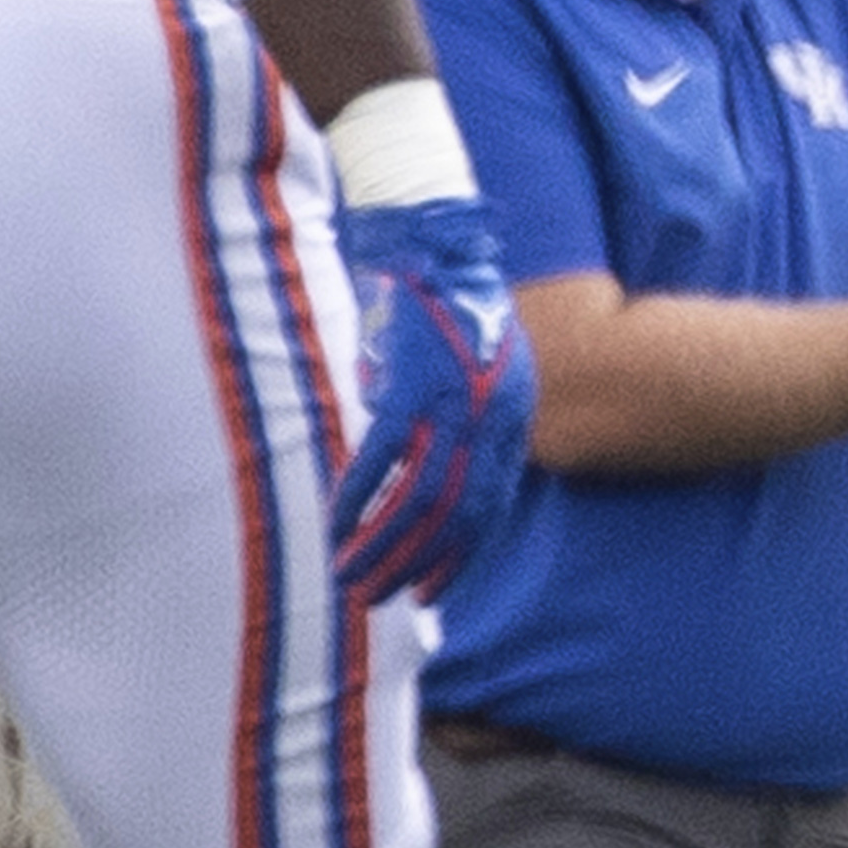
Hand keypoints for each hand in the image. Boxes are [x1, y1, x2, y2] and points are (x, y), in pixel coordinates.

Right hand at [326, 195, 535, 599]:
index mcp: (512, 411)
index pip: (491, 502)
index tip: (435, 588)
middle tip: (384, 598)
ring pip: (418, 498)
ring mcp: (450, 402)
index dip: (462, 551)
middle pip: (457, 510)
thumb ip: (472, 424)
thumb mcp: (486, 370)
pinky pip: (379, 460)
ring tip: (351, 578)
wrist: (437, 249)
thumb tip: (437, 482)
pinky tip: (334, 526)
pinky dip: (354, 499)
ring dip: (381, 545)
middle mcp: (489, 414)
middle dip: (420, 563)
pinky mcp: (408, 387)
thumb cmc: (454, 312)